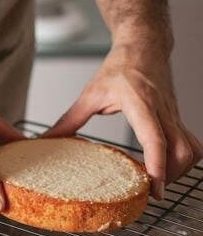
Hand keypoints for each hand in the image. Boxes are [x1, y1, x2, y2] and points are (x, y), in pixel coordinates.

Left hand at [46, 45, 202, 199]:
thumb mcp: (90, 94)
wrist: (144, 44)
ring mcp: (174, 114)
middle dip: (170, 176)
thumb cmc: (120, 66)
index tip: (154, 189)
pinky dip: (182, 159)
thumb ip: (69, 120)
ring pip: (192, 148)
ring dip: (179, 169)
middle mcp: (162, 111)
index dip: (156, 167)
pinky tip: (164, 166)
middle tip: (151, 191)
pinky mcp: (177, 117)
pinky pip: (190, 142)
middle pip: (181, 151)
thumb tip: (46, 139)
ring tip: (157, 181)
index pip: (155, 140)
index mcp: (140, 105)